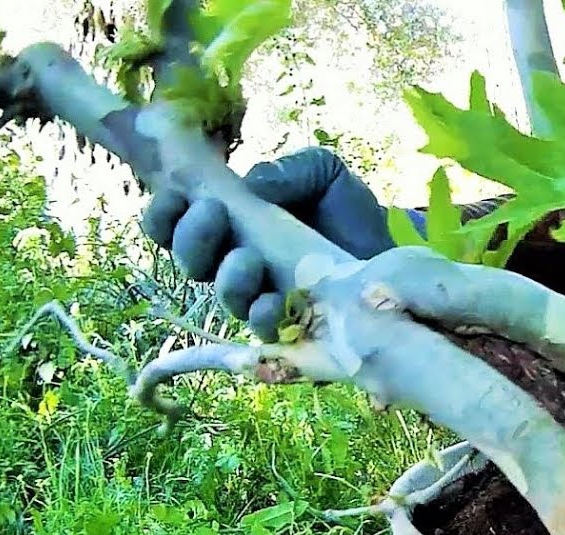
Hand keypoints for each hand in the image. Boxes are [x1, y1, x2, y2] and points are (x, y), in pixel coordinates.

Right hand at [140, 146, 403, 340]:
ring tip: (250, 259)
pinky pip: (263, 331)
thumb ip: (287, 171)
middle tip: (214, 214)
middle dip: (192, 238)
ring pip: (224, 298)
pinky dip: (265, 314)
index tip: (177, 195)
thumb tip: (251, 184)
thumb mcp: (323, 174)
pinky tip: (276, 301)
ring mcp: (261, 300)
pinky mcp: (291, 332)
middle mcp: (236, 265)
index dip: (165, 212)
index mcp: (232, 224)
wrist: (399, 253)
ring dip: (229, 278)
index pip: (175, 223)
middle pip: (189, 261)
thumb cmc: (352, 212)